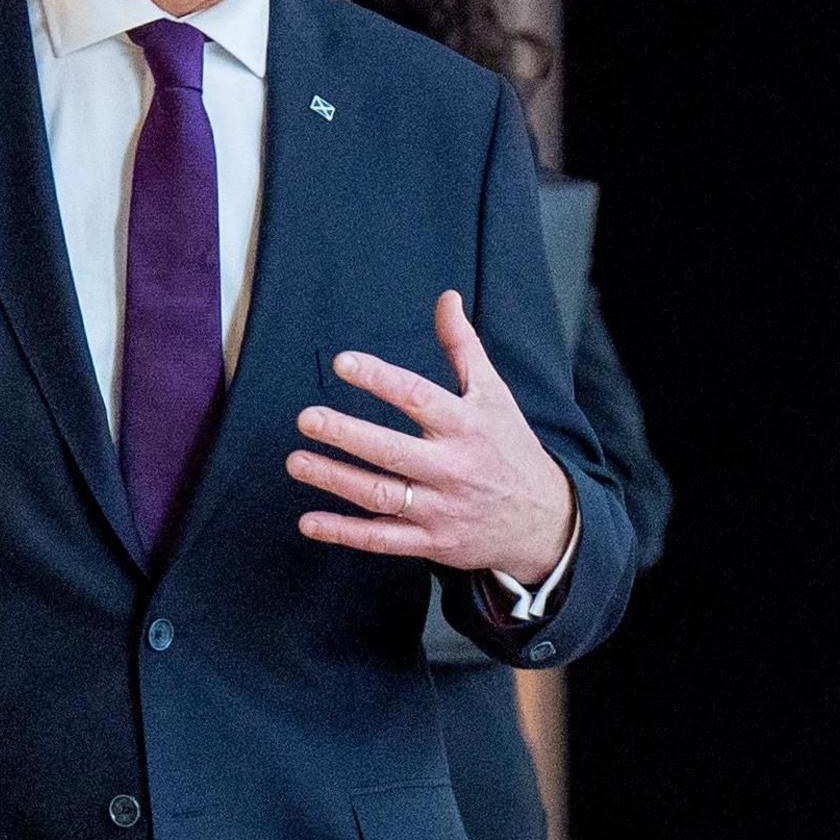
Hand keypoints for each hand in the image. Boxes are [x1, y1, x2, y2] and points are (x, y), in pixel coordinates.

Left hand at [288, 290, 575, 582]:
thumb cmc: (510, 446)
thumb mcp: (494, 394)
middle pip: (392, 450)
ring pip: (381, 495)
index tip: (344, 362)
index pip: (418, 397)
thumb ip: (463, 346)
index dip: (380, 378)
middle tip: (306, 418)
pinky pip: (382, 539)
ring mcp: (441, 507)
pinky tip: (308, 521)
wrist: (544, 519)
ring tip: (296, 461)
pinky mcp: (432, 541)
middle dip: (347, 434)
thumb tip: (446, 298)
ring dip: (335, 479)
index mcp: (466, 425)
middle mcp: (452, 466)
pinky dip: (345, 532)